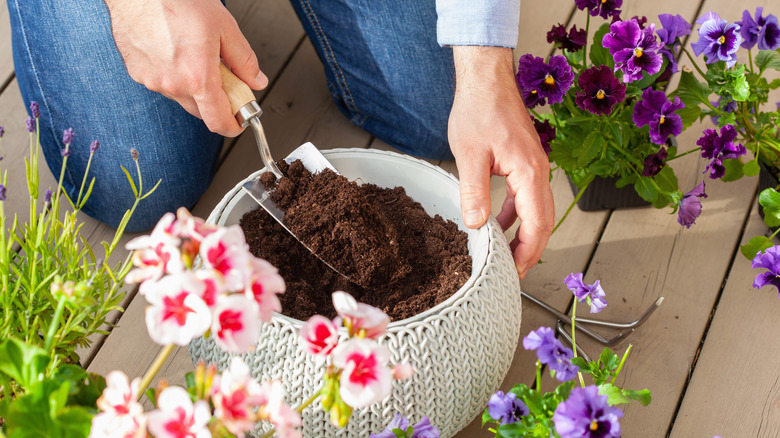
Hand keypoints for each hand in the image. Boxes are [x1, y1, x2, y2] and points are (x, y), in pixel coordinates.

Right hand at [104, 0, 266, 135]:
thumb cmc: (177, 0)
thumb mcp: (224, 27)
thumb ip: (244, 60)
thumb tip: (256, 80)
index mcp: (197, 77)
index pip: (218, 122)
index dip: (233, 126)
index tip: (239, 121)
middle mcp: (172, 85)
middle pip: (202, 111)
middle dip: (216, 101)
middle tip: (223, 77)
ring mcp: (152, 81)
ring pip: (182, 97)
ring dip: (194, 87)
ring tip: (196, 55)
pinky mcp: (138, 73)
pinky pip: (163, 84)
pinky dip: (174, 76)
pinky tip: (175, 52)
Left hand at [449, 46, 554, 278]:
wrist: (486, 79)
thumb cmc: (479, 110)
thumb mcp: (469, 155)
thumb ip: (474, 191)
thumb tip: (476, 225)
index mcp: (529, 172)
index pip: (537, 223)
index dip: (527, 252)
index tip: (514, 271)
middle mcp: (538, 171)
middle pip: (543, 221)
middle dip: (530, 250)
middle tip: (512, 273)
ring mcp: (534, 167)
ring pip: (536, 211)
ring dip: (523, 234)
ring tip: (505, 257)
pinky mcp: (525, 162)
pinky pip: (525, 197)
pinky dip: (514, 215)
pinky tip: (496, 225)